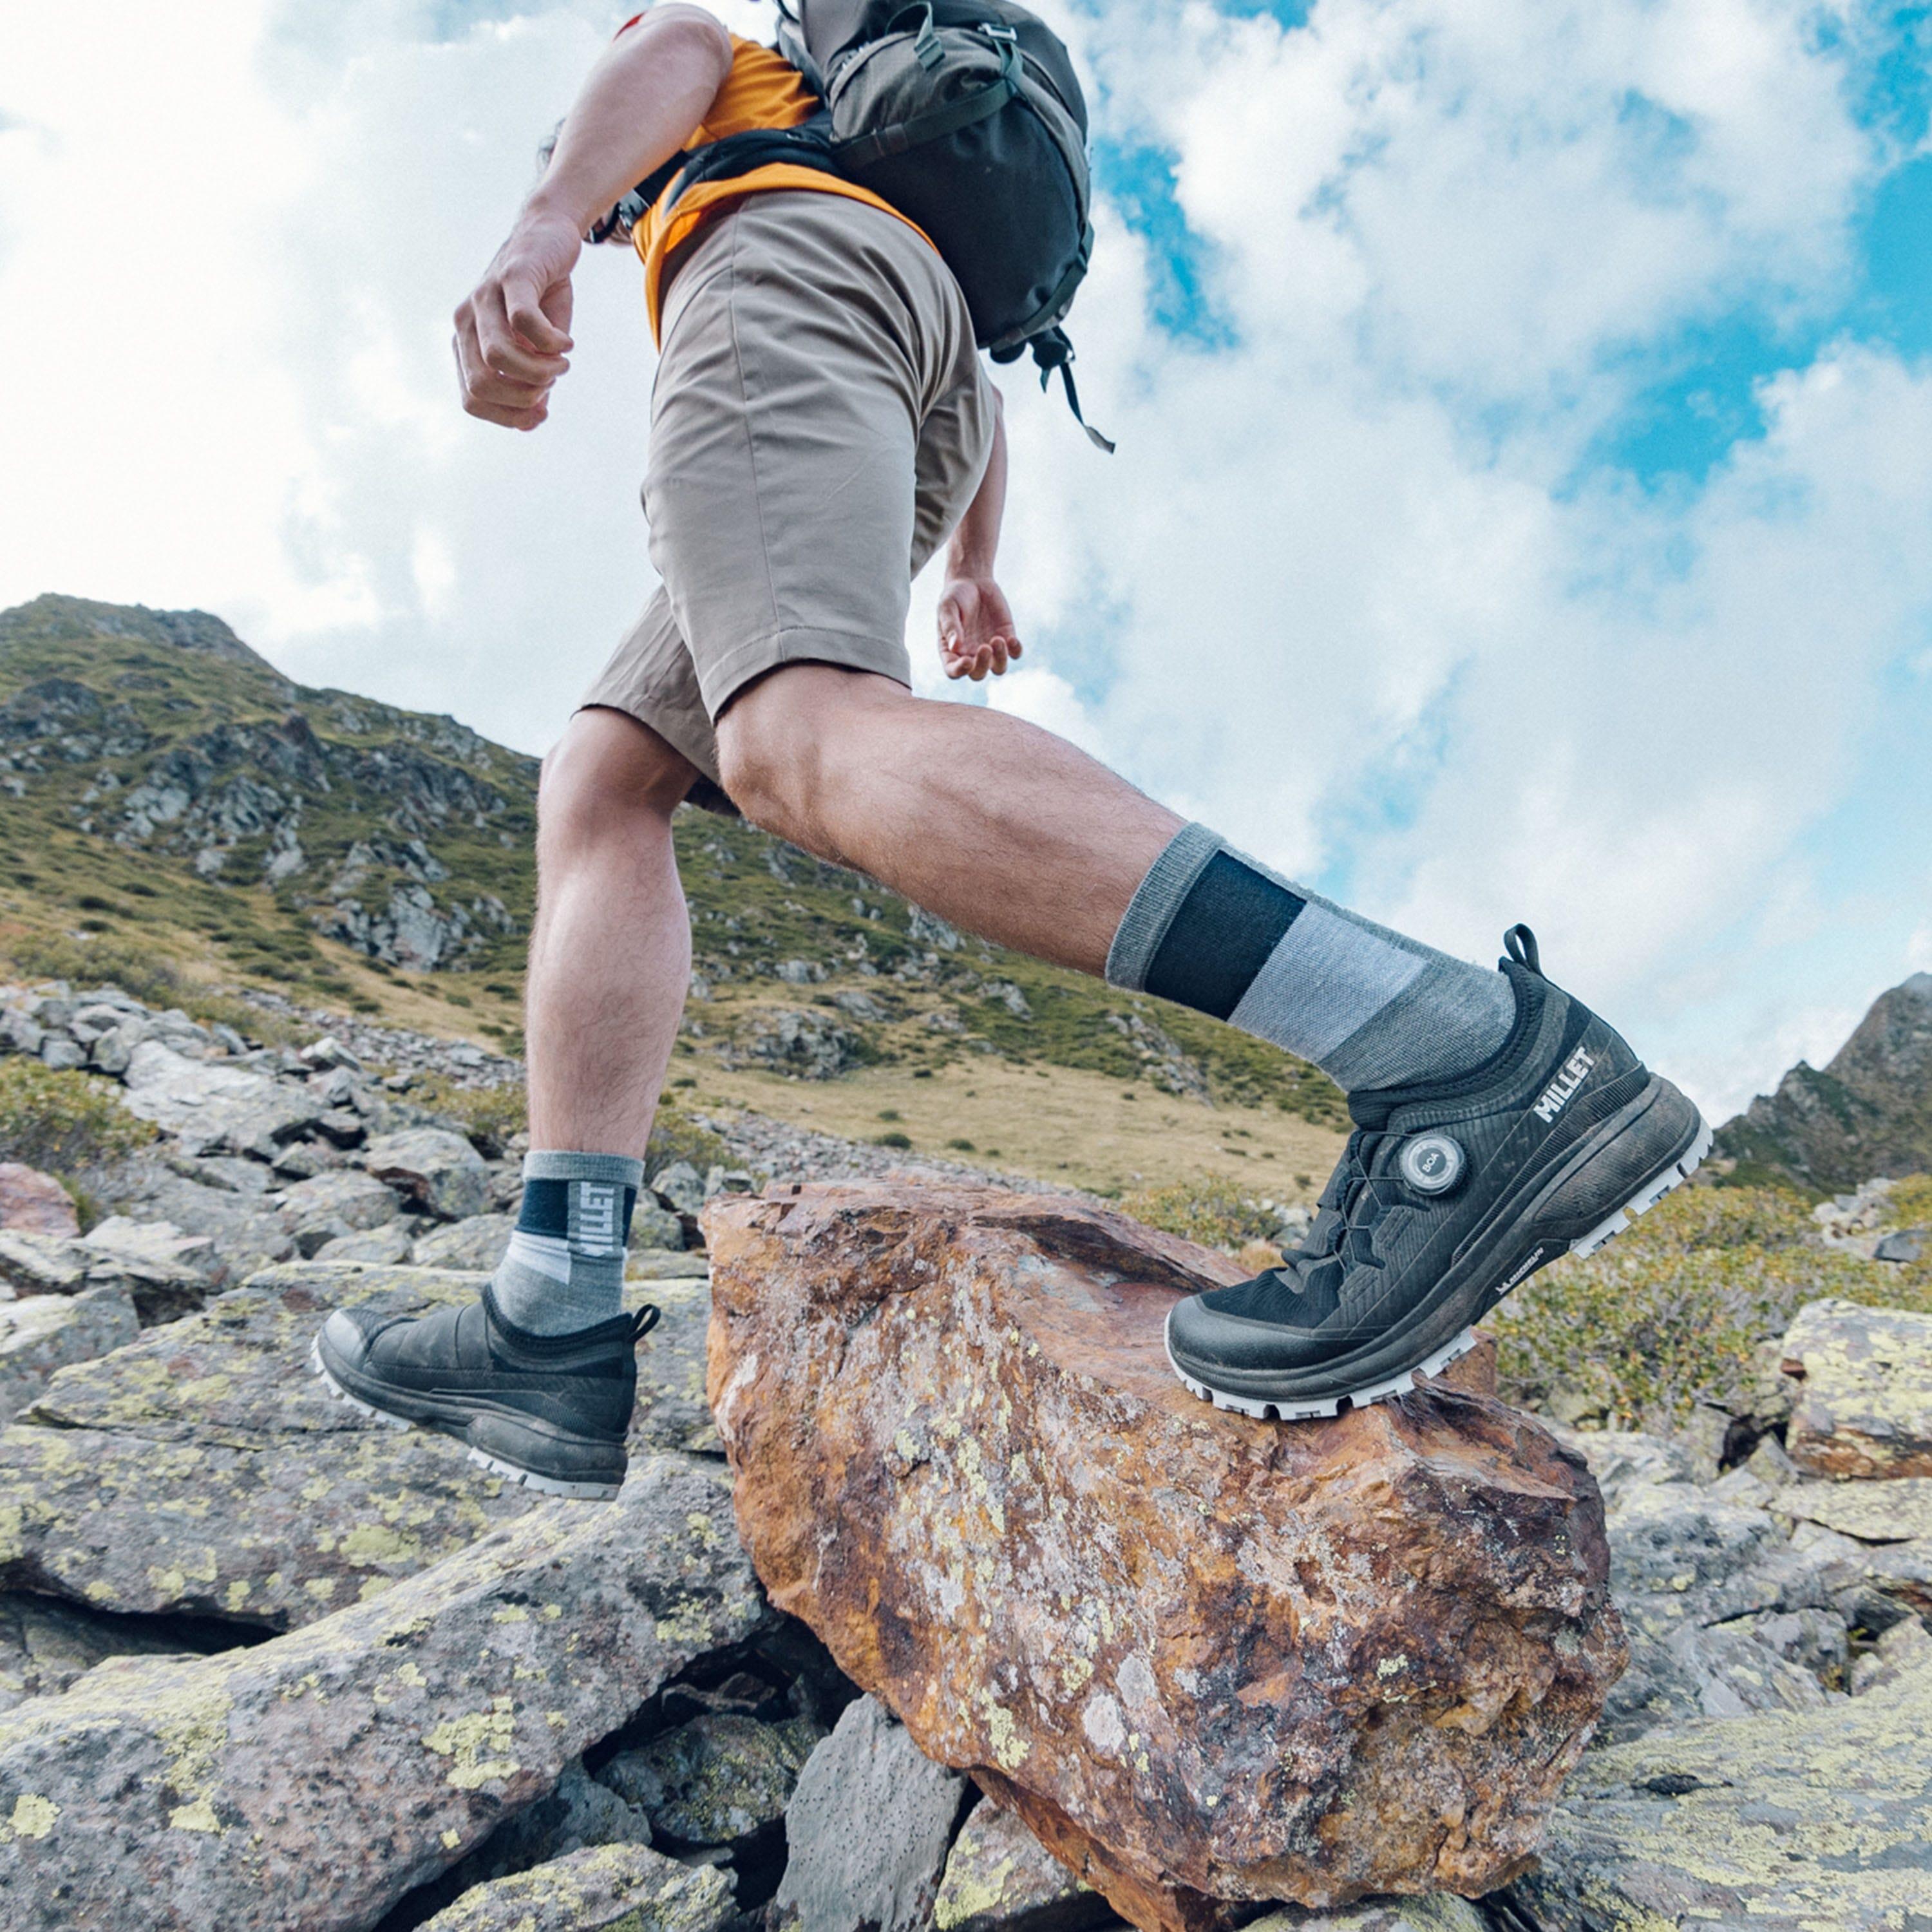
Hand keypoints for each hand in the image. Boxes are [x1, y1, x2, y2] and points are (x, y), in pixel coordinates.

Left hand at [453, 207, 579, 430]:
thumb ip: (531, 379)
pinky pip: (524, 322)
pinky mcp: (511, 276)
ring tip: (562, 362)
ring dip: (538, 372)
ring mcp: (483, 297)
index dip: (508, 416)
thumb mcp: (536, 345)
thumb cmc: (541, 295)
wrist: (549, 237)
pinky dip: (551, 342)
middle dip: (523, 397)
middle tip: (552, 383)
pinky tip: (567, 342)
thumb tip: (533, 418)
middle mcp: (466, 321)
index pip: (472, 400)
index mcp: (466, 343)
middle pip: (482, 384)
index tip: (541, 412)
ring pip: (498, 357)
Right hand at [937, 575, 1022, 680]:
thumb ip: (950, 626)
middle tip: (985, 647)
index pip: (953, 671)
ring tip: (998, 639)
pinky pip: (1015, 653)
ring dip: (1000, 659)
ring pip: (999, 668)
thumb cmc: (955, 596)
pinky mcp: (1006, 638)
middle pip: (978, 674)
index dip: (960, 671)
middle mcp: (971, 655)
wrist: (973, 581)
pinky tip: (1012, 638)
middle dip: (983, 665)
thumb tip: (956, 647)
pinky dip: (1015, 650)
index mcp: (952, 651)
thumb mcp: (947, 607)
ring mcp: (991, 649)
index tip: (967, 661)